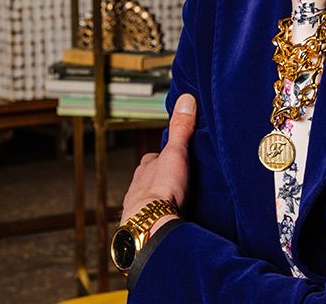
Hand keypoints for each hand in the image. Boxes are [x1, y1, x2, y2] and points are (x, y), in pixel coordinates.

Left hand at [120, 93, 195, 231]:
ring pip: (150, 200)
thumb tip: (186, 99)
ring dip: (162, 200)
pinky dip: (162, 219)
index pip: (153, 158)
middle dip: (163, 180)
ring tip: (178, 204)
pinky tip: (172, 222)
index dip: (164, 156)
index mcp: (146, 168)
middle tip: (180, 182)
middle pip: (151, 179)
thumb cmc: (162, 190)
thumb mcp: (176, 153)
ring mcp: (139, 207)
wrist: (151, 226)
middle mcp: (138, 186)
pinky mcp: (145, 226)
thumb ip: (181, 129)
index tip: (176, 157)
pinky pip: (154, 219)